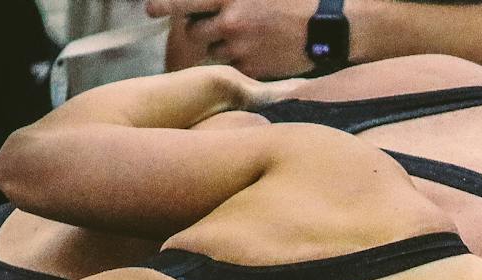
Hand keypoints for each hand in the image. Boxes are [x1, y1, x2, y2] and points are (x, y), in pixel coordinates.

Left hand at [146, 0, 312, 77]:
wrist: (331, 26)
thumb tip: (212, 2)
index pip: (183, 1)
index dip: (163, 5)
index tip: (150, 10)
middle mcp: (230, 24)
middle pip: (194, 32)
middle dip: (199, 28)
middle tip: (216, 24)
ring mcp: (242, 49)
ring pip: (215, 52)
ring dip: (222, 45)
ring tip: (247, 36)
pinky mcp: (255, 70)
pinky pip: (237, 66)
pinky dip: (243, 59)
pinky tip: (262, 49)